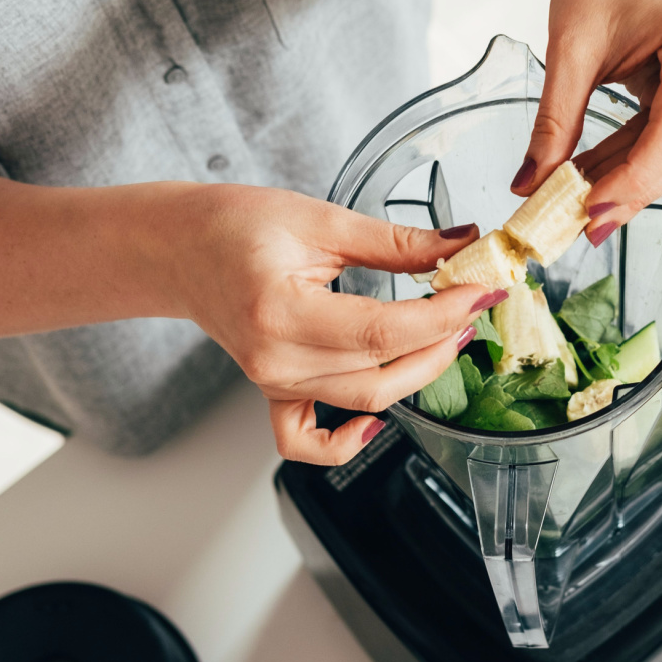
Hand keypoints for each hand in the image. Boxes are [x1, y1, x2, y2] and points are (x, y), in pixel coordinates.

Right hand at [171, 186, 497, 465]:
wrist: (180, 247)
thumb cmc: (234, 225)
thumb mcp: (320, 219)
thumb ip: (395, 241)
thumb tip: (460, 245)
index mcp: (281, 312)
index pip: (383, 330)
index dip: (442, 315)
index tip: (481, 291)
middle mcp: (275, 359)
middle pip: (381, 373)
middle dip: (441, 342)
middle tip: (473, 305)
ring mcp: (273, 382)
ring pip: (363, 400)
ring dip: (417, 373)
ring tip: (446, 332)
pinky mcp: (273, 391)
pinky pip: (307, 441)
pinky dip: (345, 443)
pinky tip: (375, 423)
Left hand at [511, 0, 661, 239]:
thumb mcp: (567, 52)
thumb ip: (553, 123)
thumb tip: (529, 187)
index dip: (635, 181)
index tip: (591, 215)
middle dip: (629, 190)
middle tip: (580, 228)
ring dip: (626, 180)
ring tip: (575, 206)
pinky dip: (629, 161)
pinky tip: (590, 180)